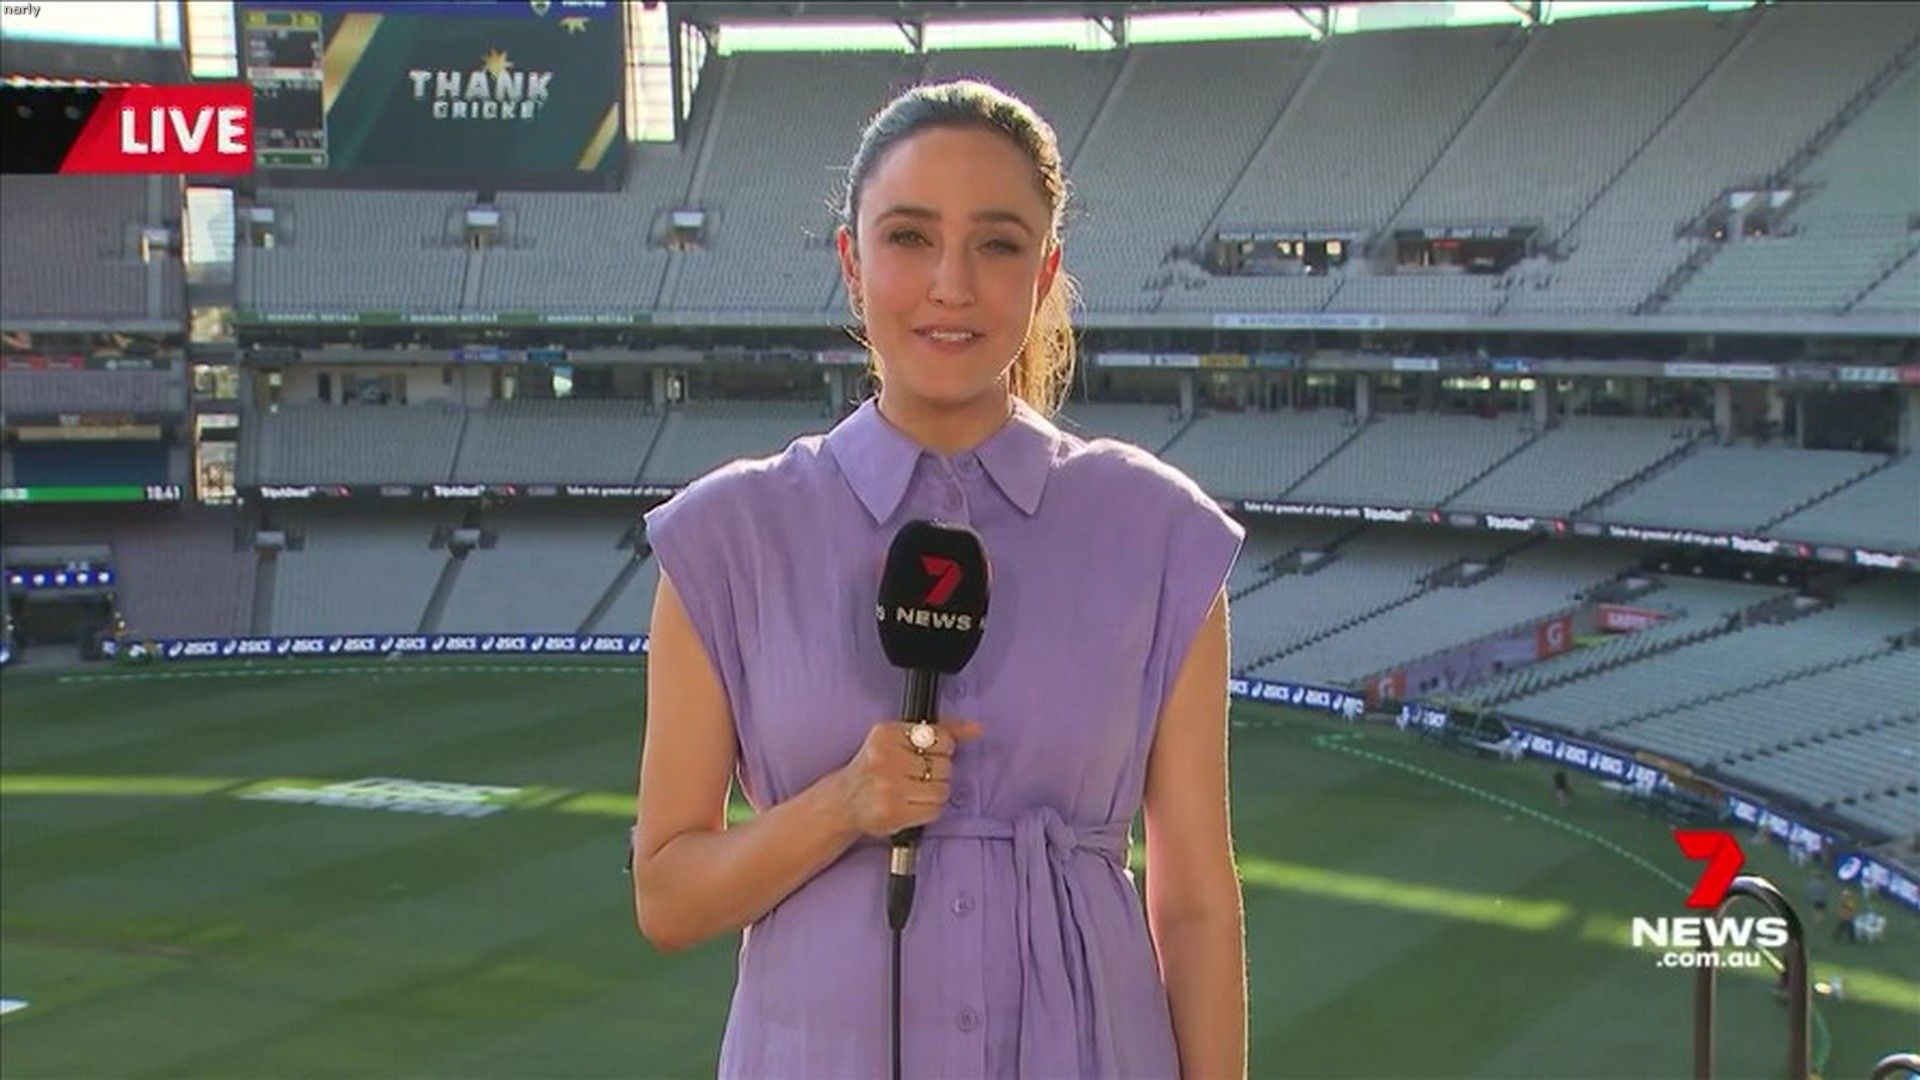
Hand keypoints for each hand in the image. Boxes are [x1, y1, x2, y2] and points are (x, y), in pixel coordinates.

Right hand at [837, 719, 983, 839]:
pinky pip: (935, 810)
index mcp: (886, 733)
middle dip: (938, 773)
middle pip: (944, 765)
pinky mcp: (892, 812)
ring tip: (914, 791)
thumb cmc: (877, 767)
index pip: (941, 738)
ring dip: (935, 793)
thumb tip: (977, 728)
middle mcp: (884, 758)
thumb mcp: (902, 739)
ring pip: (942, 789)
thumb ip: (942, 730)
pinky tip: (912, 804)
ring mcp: (888, 787)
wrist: (845, 801)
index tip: (926, 755)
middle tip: (916, 776)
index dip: (941, 750)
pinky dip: (930, 809)